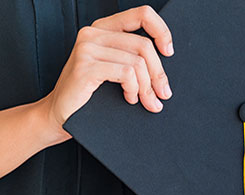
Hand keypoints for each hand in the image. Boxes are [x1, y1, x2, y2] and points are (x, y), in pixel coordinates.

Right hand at [40, 5, 173, 142]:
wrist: (60, 114)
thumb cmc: (92, 93)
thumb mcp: (116, 68)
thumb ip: (134, 57)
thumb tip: (168, 59)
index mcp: (103, 28)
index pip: (141, 14)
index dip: (161, 31)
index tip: (169, 52)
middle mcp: (93, 33)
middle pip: (144, 45)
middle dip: (158, 73)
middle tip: (163, 94)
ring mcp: (87, 48)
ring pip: (138, 62)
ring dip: (147, 87)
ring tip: (146, 101)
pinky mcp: (85, 66)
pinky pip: (126, 73)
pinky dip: (134, 89)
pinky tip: (129, 98)